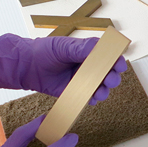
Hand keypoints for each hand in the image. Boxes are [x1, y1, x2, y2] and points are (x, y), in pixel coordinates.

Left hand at [0, 34, 126, 103]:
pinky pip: (88, 98)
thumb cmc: (45, 51)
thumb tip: (99, 47)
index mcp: (90, 52)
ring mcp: (84, 80)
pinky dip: (92, 99)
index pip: (109, 56)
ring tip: (99, 92)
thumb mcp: (63, 46)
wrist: (28, 67)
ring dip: (104, 90)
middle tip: (110, 80)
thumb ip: (81, 49)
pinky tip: (90, 99)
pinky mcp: (76, 92)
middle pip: (109, 73)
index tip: (119, 65)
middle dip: (112, 78)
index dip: (117, 60)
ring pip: (101, 87)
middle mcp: (90, 66)